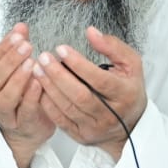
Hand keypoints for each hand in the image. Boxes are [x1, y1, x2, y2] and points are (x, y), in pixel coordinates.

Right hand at [0, 24, 55, 167]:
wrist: (28, 126)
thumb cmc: (18, 92)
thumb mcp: (14, 67)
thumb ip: (15, 47)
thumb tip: (21, 26)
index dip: (0, 49)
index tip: (18, 36)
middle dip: (9, 61)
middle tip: (27, 46)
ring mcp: (1, 115)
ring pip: (4, 98)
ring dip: (18, 79)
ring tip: (32, 63)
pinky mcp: (20, 125)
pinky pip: (23, 112)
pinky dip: (31, 96)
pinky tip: (39, 82)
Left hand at [30, 26, 146, 159]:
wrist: (130, 127)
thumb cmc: (127, 90)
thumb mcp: (131, 65)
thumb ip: (113, 46)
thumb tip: (90, 32)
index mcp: (125, 94)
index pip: (100, 80)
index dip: (78, 64)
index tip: (61, 49)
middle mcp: (110, 115)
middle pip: (80, 96)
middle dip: (58, 75)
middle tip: (43, 58)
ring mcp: (95, 128)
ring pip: (67, 108)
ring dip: (49, 87)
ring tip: (36, 69)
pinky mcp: (81, 136)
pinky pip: (60, 120)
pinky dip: (47, 103)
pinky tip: (38, 87)